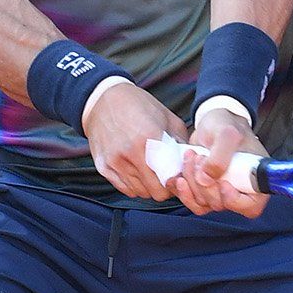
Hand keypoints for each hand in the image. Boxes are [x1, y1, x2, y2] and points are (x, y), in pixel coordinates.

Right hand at [84, 80, 188, 199]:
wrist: (102, 99)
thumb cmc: (138, 106)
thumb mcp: (167, 117)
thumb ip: (180, 143)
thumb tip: (190, 163)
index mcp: (149, 139)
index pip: (169, 179)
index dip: (176, 182)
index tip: (177, 176)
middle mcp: (130, 153)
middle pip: (155, 192)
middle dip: (164, 187)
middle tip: (165, 176)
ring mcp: (114, 162)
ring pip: (140, 193)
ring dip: (148, 186)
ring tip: (150, 171)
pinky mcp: (103, 167)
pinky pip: (124, 189)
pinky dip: (133, 185)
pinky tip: (137, 171)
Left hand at [173, 108, 269, 218]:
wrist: (212, 124)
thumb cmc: (227, 126)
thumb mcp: (227, 134)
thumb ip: (220, 156)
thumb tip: (207, 179)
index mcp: (254, 180)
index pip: (250, 206)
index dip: (235, 200)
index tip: (223, 182)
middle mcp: (239, 191)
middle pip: (221, 204)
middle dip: (205, 183)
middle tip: (200, 158)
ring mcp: (219, 193)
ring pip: (203, 203)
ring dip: (192, 182)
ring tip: (191, 156)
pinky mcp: (203, 192)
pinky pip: (191, 202)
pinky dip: (183, 190)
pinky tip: (180, 175)